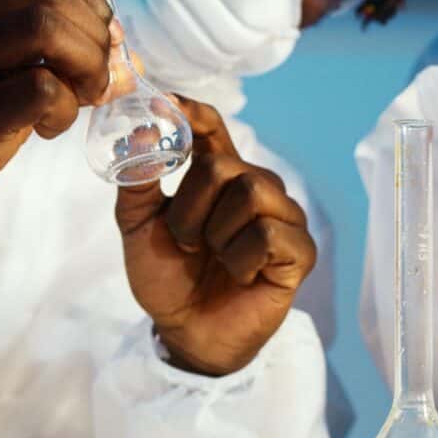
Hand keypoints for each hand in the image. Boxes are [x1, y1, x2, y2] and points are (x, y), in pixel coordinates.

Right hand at [0, 0, 127, 233]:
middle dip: (95, 39)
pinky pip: (41, 89)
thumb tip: (132, 62)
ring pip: (46, 30)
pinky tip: (47, 128)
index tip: (101, 43)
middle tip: (95, 82)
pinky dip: (64, 109)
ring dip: (86, 67)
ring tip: (76, 100)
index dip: (88, 3)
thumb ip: (62, 59)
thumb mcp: (3, 73)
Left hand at [116, 97, 316, 375]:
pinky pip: (269, 234)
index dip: (193, 114)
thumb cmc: (169, 277)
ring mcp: (284, 219)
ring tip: (215, 259)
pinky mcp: (300, 252)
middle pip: (226, 165)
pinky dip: (241, 259)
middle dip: (192, 208)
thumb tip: (139, 131)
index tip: (167, 106)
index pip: (213, 128)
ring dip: (217, 234)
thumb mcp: (138, 226)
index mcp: (220, 176)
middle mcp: (258, 189)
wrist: (186, 332)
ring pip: (253, 193)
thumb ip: (137, 179)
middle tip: (187, 243)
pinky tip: (241, 275)